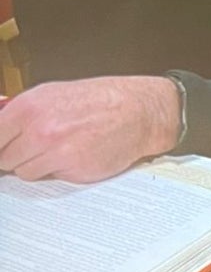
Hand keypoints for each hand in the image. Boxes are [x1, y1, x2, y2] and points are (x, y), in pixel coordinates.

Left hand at [0, 76, 179, 181]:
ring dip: (34, 165)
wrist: (135, 112)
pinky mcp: (74, 171)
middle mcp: (41, 132)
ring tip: (54, 150)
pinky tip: (72, 155)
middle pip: (5, 159)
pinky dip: (57, 170)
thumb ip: (19, 110)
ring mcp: (57, 154)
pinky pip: (50, 177)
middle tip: (29, 147)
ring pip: (25, 172)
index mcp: (29, 108)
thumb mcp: (50, 94)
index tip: (3, 147)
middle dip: (13, 155)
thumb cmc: (97, 101)